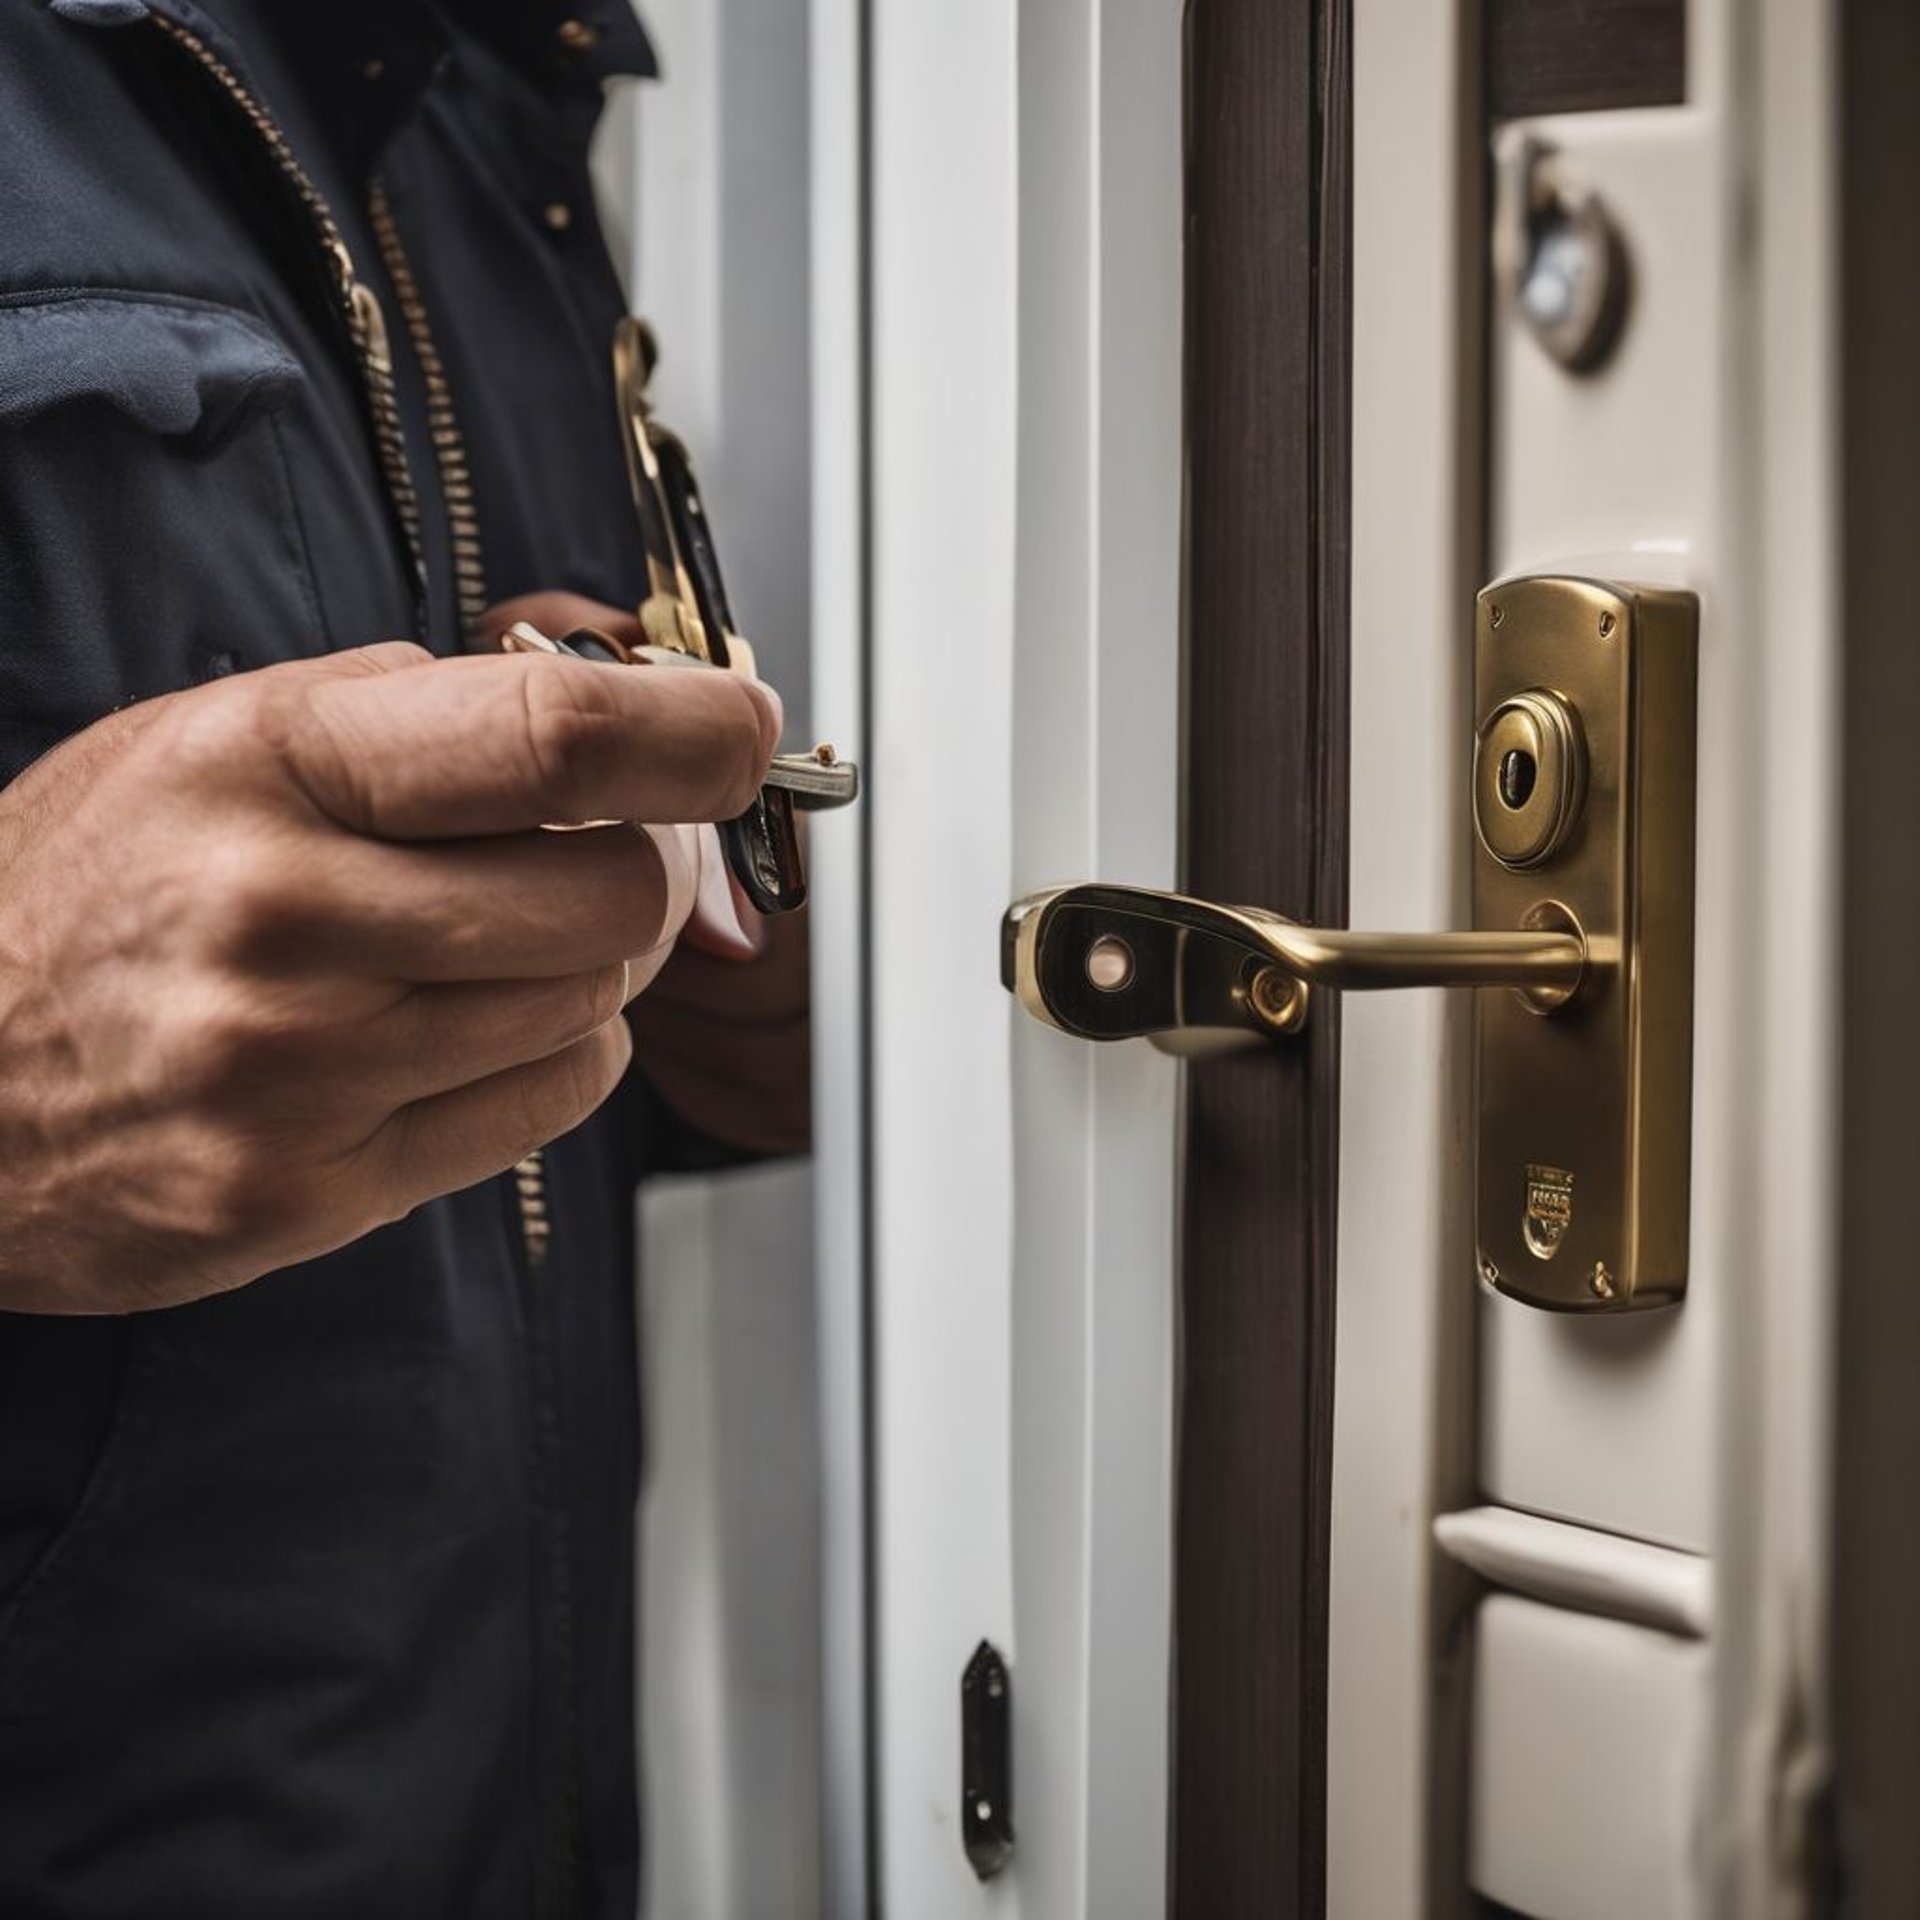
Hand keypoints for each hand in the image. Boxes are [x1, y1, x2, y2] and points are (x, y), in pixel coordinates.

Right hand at [0, 638, 778, 1312]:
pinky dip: (556, 1054)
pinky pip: (548, 1106)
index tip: (742, 728)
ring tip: (495, 941)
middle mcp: (286, 918)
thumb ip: (410, 714)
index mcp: (267, 768)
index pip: (551, 738)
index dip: (693, 732)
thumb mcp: (211, 740)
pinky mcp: (312, 1191)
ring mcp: (300, 1071)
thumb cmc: (90, 892)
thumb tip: (613, 706)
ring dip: (589, 964)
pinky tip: (474, 1027)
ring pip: (593, 1003)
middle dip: (640, 862)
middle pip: (612, 888)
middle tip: (598, 848)